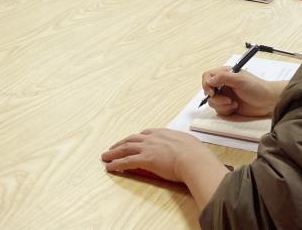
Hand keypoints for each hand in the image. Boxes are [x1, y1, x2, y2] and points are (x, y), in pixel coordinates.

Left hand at [101, 129, 222, 184]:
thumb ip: (183, 144)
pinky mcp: (144, 160)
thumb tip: (188, 148)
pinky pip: (126, 161)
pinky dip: (116, 164)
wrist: (193, 159)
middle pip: (132, 139)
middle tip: (113, 147)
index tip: (132, 141)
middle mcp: (153, 138)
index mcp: (164, 133)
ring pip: (125, 148)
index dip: (137, 138)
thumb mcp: (189, 143)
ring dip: (113, 152)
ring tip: (105, 156)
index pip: (146, 134)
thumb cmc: (195, 153)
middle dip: (121, 143)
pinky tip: (110, 167)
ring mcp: (147, 148)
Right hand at [201, 68, 280, 117]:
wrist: (268, 102)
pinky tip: (235, 107)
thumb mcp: (240, 80)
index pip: (208, 76)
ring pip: (212, 102)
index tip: (213, 92)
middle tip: (227, 100)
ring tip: (234, 103)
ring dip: (222, 105)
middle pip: (208, 91)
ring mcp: (225, 96)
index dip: (206, 84)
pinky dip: (226, 110)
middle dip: (216, 98)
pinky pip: (219, 110)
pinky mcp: (228, 106)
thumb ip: (224, 78)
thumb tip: (209, 80)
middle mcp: (223, 84)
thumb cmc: (257, 88)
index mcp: (225, 74)